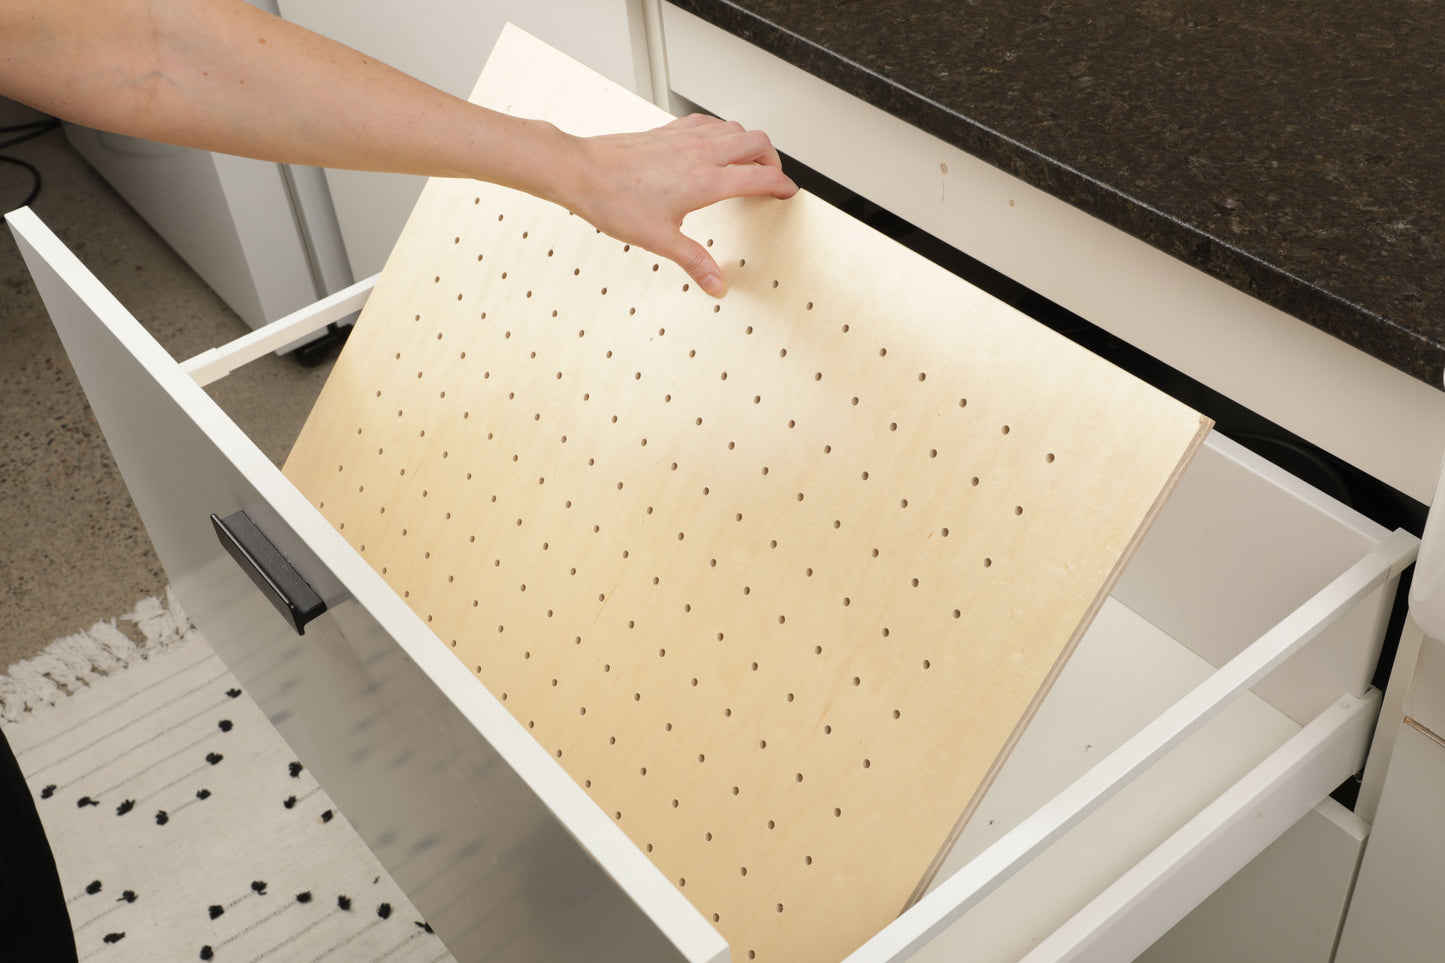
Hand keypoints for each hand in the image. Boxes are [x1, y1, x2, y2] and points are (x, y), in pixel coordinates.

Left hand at [565, 114, 798, 296]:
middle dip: (772, 159)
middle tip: (772, 176)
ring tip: (749, 160)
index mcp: (705, 181)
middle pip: (756, 142)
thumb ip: (694, 261)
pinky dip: (722, 131)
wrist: (581, 171)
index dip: (781, 185)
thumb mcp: (659, 240)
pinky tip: (713, 144)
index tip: (787, 192)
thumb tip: (716, 284)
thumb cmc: (614, 200)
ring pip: (734, 127)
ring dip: (749, 142)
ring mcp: (684, 138)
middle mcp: (700, 153)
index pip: (760, 176)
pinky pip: (707, 123)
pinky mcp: (668, 132)